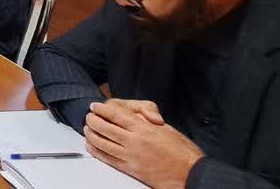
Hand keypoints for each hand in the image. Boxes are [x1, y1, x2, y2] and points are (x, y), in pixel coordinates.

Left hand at [84, 100, 203, 188]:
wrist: (191, 173)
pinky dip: (96, 151)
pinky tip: (92, 146)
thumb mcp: (167, 128)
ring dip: (92, 134)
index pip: (116, 115)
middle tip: (88, 116)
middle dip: (93, 120)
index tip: (95, 106)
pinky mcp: (131, 169)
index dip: (102, 109)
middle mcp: (135, 141)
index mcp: (144, 128)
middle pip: (105, 127)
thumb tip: (134, 116)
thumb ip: (147, 121)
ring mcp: (131, 156)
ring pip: (102, 143)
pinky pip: (108, 158)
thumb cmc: (183, 151)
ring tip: (87, 129)